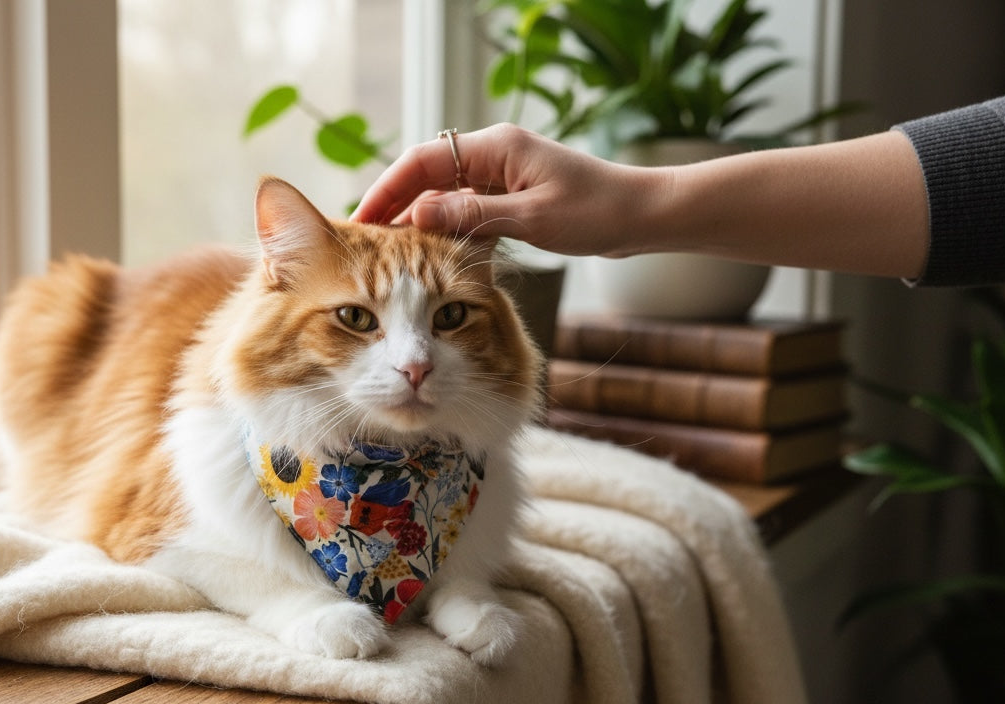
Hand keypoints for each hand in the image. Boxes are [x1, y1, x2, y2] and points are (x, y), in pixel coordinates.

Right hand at [351, 123, 656, 257]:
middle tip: (366, 242)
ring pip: (445, 194)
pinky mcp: (513, 197)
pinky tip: (430, 254)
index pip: (423, 161)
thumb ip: (473, 217)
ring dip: (418, 220)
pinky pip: (467, 209)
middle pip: (427, 176)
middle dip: (395, 206)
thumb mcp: (530, 218)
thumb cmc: (596, 212)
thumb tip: (418, 216)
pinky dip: (446, 228)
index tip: (362, 221)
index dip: (387, 190)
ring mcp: (503, 176)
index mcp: (496, 148)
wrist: (643, 216)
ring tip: (389, 253)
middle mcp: (494, 155)